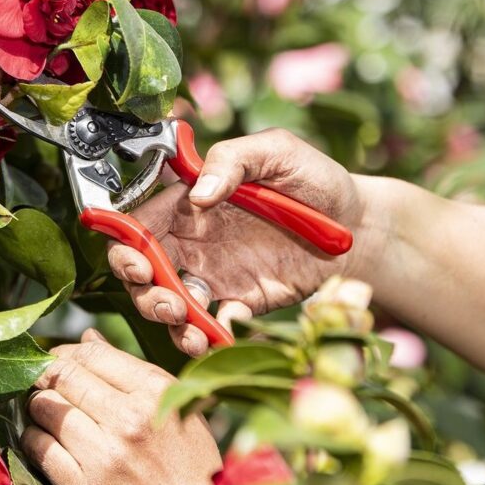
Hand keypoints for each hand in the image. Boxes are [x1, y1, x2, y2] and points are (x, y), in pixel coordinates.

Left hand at [21, 329, 221, 484]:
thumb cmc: (192, 468)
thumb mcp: (176, 408)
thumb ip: (133, 371)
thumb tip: (90, 337)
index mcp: (154, 391)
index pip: (93, 353)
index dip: (68, 351)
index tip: (60, 359)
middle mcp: (127, 419)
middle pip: (64, 375)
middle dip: (47, 375)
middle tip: (42, 381)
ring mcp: (104, 455)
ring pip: (46, 408)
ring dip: (38, 406)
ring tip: (43, 410)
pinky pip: (39, 449)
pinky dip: (34, 440)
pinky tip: (42, 441)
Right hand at [108, 129, 363, 356]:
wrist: (358, 225)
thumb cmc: (314, 180)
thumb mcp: (275, 152)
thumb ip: (232, 161)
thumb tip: (197, 196)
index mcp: (188, 204)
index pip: (139, 225)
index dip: (126, 247)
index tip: (139, 265)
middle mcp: (193, 242)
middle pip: (144, 272)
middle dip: (143, 293)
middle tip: (168, 304)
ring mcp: (215, 275)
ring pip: (171, 304)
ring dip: (171, 322)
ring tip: (191, 330)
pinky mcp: (241, 303)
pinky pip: (214, 324)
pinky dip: (213, 333)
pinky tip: (233, 326)